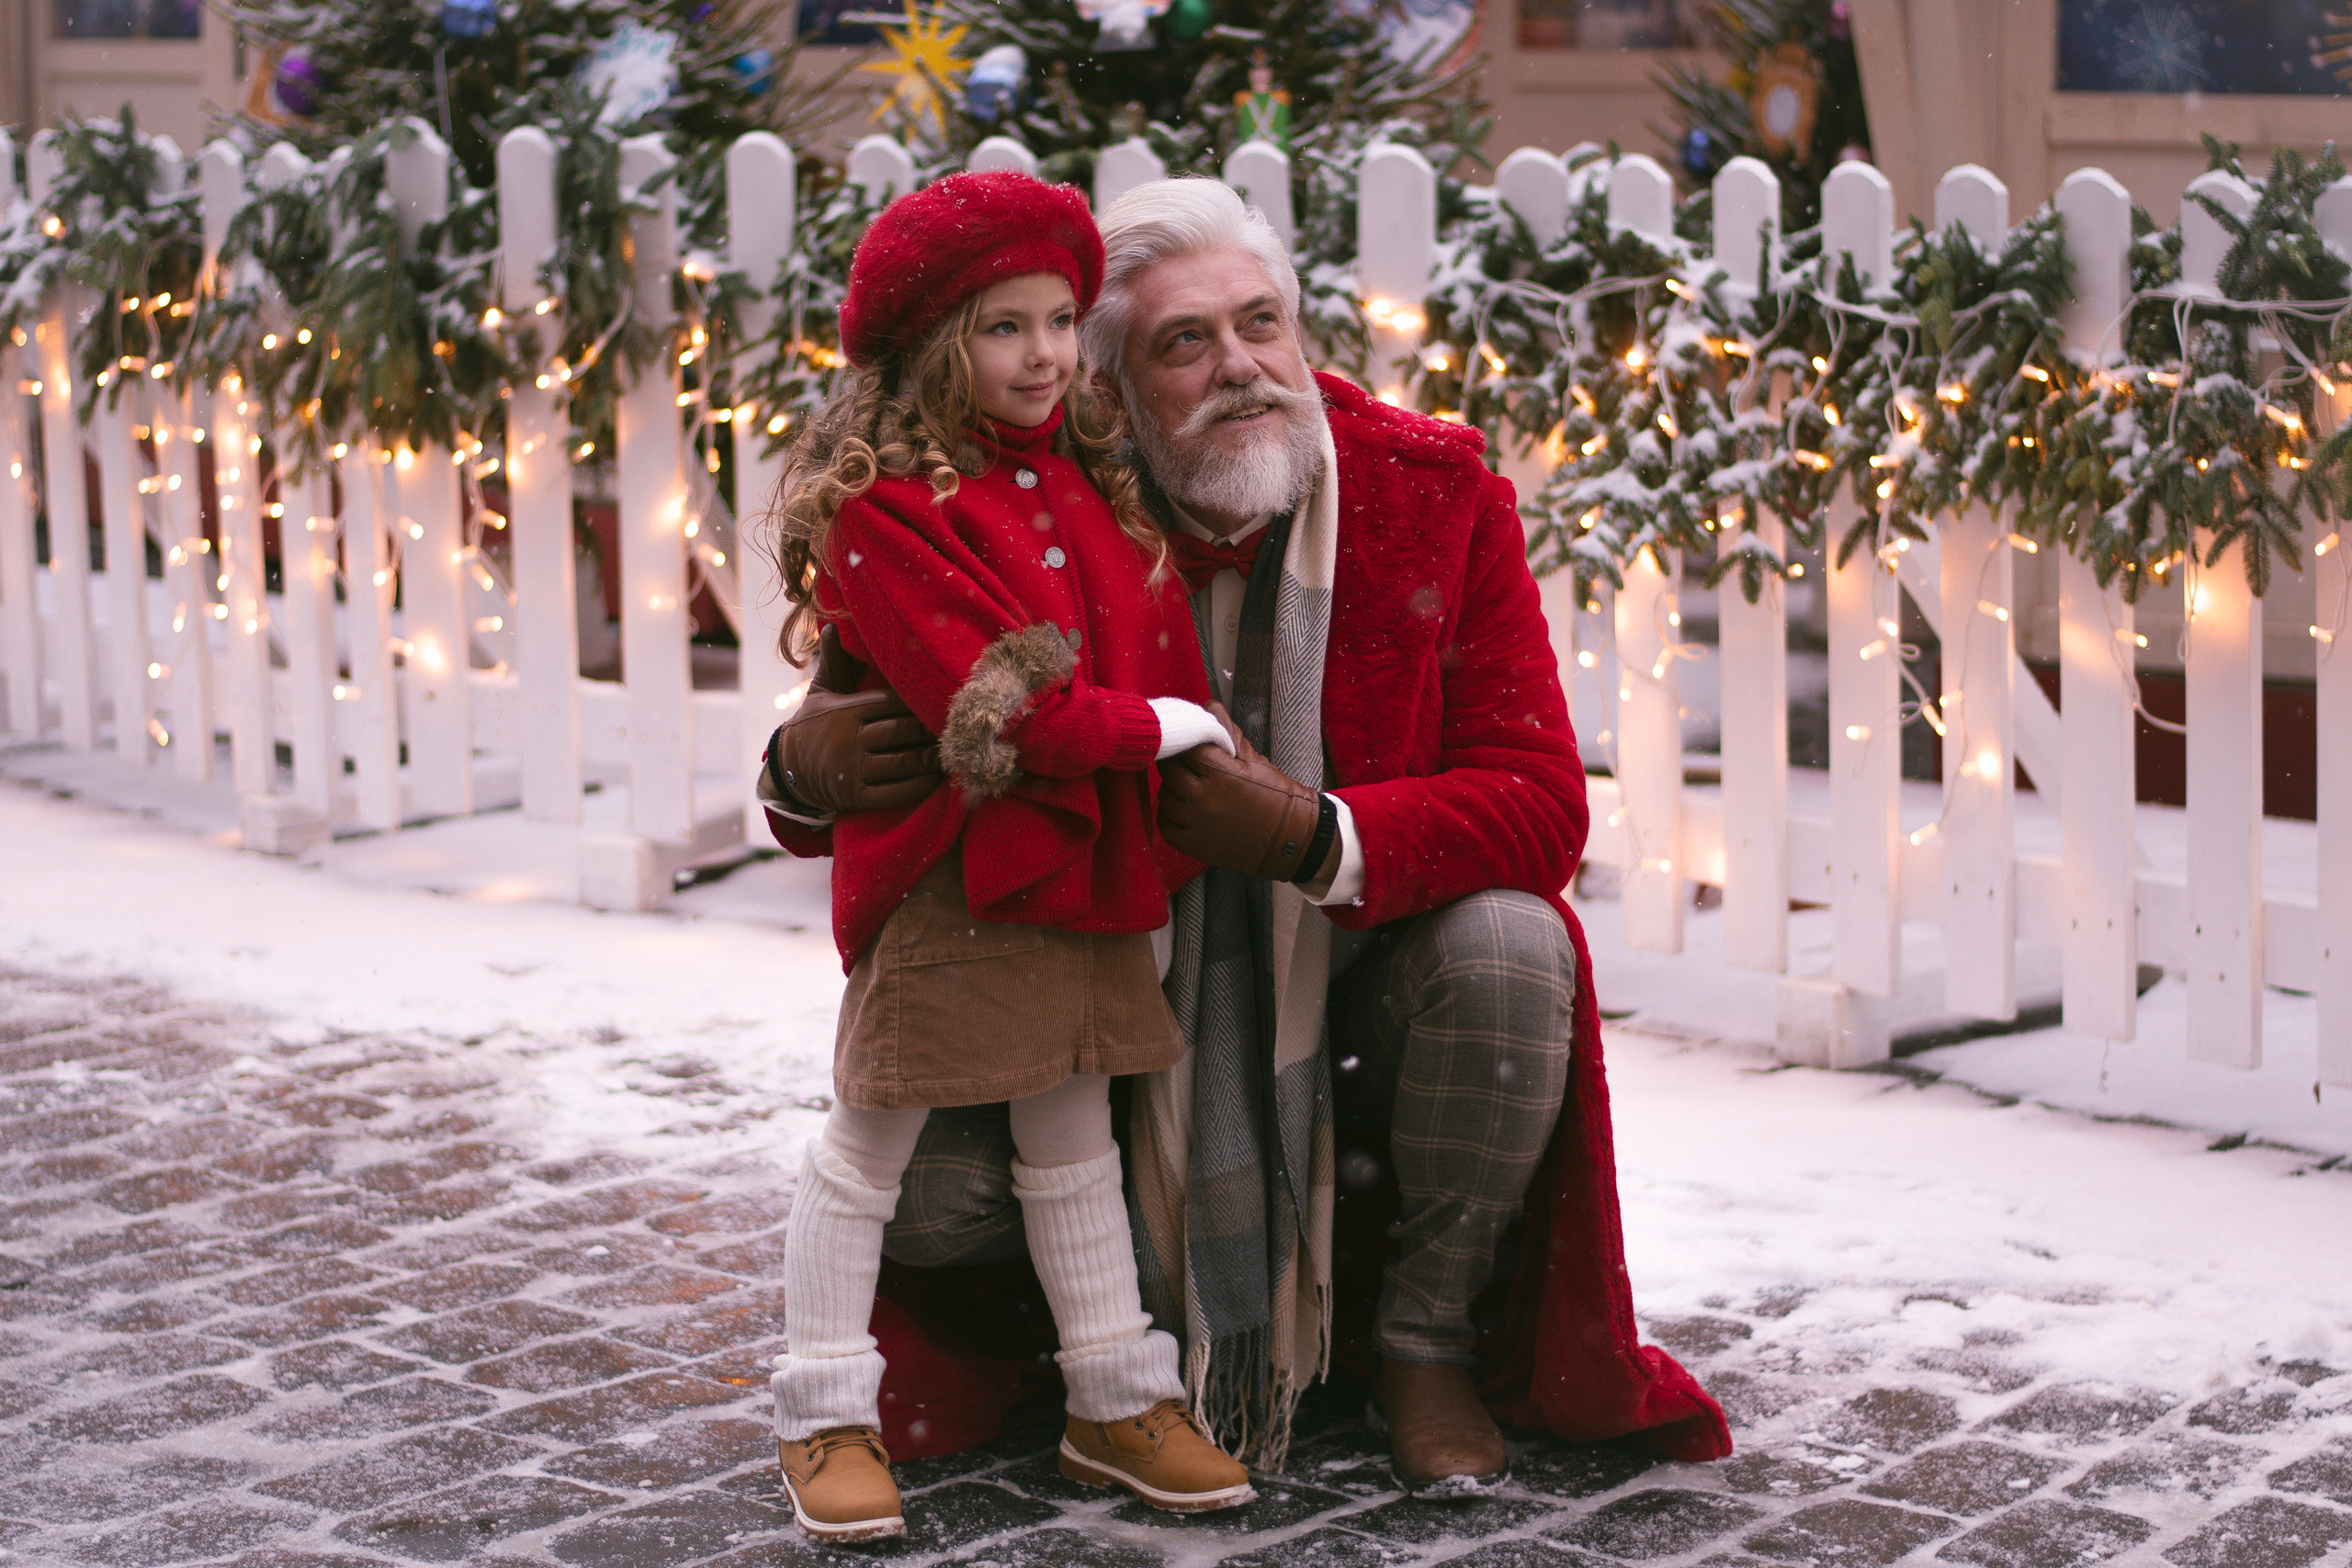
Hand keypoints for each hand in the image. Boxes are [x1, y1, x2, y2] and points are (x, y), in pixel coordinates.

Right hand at [773, 626, 942, 814]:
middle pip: (900, 731)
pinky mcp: (856, 796)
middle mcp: (848, 740)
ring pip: (901, 763)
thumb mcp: (820, 692)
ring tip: (951, 752)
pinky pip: (893, 793)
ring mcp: (852, 770)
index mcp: (845, 711)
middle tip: (955, 727)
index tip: (939, 701)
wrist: (787, 769)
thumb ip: (833, 661)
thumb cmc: (814, 725)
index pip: (890, 703)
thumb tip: (834, 625)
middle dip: (929, 730)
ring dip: (930, 759)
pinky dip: (917, 787)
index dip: (916, 703)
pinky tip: (934, 779)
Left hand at [1157, 720, 1327, 882]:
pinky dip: (1168, 815)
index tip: (1189, 745)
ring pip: (1165, 798)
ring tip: (1185, 786)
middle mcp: (1204, 798)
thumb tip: (1209, 706)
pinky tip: (1180, 808)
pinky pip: (1165, 826)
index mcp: (1221, 772)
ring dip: (1171, 790)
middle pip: (1170, 772)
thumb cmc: (1275, 795)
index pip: (1186, 749)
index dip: (1186, 744)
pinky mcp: (1195, 846)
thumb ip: (1228, 732)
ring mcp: (1197, 824)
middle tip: (1184, 764)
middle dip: (1175, 764)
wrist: (1290, 838)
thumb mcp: (1254, 759)